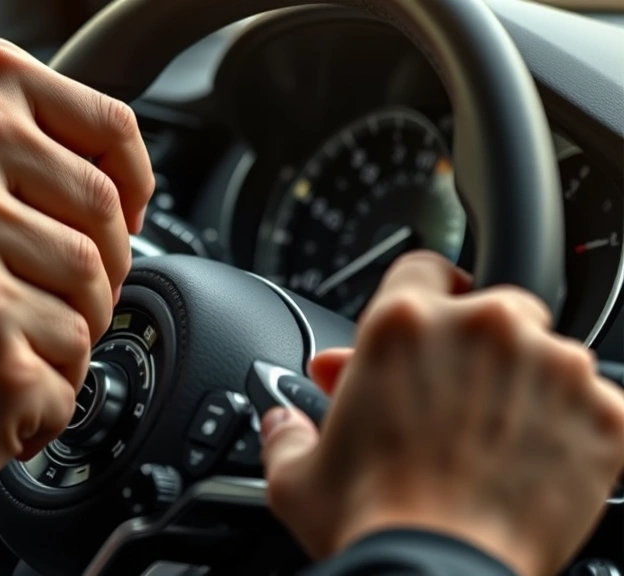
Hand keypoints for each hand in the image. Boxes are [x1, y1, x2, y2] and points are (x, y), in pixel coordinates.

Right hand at [0, 155, 131, 523]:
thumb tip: (87, 234)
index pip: (81, 204)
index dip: (98, 251)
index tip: (91, 275)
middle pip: (91, 268)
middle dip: (82, 314)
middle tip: (34, 342)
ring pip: (82, 333)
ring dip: (53, 369)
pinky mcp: (7, 371)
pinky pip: (66, 393)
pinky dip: (37, 417)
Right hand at [260, 251, 623, 575]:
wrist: (438, 574)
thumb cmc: (371, 522)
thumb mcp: (297, 474)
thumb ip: (286, 432)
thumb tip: (282, 424)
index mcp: (403, 325)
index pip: (421, 269)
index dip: (423, 295)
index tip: (430, 322)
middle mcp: (483, 329)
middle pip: (493, 310)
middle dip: (477, 349)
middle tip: (457, 400)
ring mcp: (552, 368)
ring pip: (549, 355)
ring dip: (527, 387)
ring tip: (500, 444)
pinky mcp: (605, 415)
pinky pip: (597, 405)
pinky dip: (574, 430)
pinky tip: (541, 466)